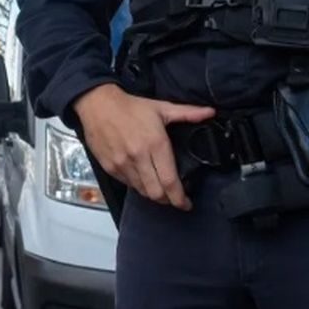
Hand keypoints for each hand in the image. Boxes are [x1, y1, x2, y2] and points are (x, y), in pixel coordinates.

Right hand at [73, 84, 214, 210]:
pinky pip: (128, 184)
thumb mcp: (162, 108)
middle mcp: (139, 157)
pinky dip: (138, 186)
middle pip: (157, 193)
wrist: (97, 104)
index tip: (187, 204)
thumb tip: (210, 112)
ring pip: (142, 191)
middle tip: (175, 198)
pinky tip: (143, 179)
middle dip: (168, 200)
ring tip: (160, 189)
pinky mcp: (110, 167)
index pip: (170, 181)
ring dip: (153, 194)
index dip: (180, 198)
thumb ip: (188, 113)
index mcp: (155, 144)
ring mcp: (123, 164)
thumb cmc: (130, 107)